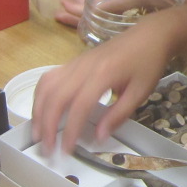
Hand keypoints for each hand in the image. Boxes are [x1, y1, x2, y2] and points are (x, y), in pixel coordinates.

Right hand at [32, 12, 175, 155]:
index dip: (70, 130)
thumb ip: (118, 115)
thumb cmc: (148, 63)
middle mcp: (83, 67)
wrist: (149, 35)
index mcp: (103, 74)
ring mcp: (75, 62)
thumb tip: (98, 137)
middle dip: (47, 125)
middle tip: (46, 148)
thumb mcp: (140, 92)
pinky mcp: (73, 62)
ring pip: (47, 86)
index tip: (66, 150)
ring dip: (38, 111)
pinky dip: (40, 96)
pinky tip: (41, 111)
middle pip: (56, 96)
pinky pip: (49, 78)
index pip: (79, 106)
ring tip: (37, 133)